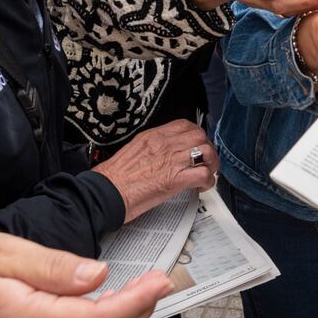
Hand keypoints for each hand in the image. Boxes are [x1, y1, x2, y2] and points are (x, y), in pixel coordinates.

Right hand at [93, 120, 217, 221]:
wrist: (105, 193)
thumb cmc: (114, 177)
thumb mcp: (132, 151)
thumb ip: (150, 148)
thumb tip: (163, 153)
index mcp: (153, 136)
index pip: (184, 125)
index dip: (195, 134)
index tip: (196, 144)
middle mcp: (164, 144)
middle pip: (199, 135)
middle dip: (207, 147)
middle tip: (205, 160)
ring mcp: (171, 160)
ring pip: (206, 151)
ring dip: (211, 163)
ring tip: (206, 173)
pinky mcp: (175, 179)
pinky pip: (203, 174)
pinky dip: (208, 181)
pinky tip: (201, 187)